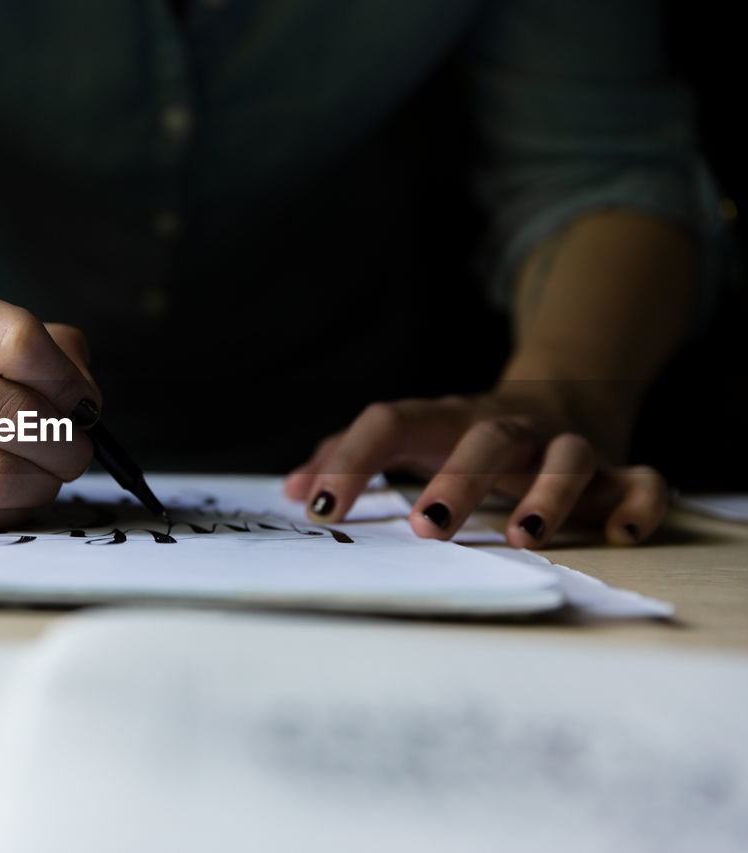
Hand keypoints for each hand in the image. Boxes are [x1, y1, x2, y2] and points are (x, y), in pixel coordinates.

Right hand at [0, 277, 99, 528]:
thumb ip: (30, 342)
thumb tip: (86, 397)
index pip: (19, 342)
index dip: (69, 379)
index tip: (84, 400)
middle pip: (14, 412)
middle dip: (67, 440)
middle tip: (78, 448)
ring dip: (45, 480)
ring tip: (50, 472)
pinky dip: (9, 507)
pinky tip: (11, 492)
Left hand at [282, 387, 666, 546]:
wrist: (562, 393)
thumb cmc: (464, 433)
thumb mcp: (410, 437)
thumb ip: (350, 459)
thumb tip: (291, 490)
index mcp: (443, 420)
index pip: (390, 422)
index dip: (352, 459)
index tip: (319, 508)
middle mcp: (504, 426)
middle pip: (484, 438)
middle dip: (457, 480)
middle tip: (425, 528)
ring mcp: (563, 443)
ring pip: (567, 455)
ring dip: (549, 492)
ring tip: (522, 535)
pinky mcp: (616, 468)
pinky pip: (641, 478)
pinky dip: (638, 502)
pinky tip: (620, 533)